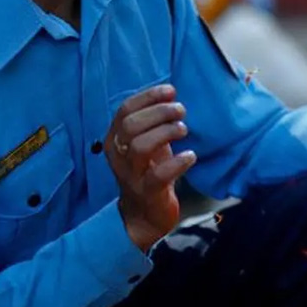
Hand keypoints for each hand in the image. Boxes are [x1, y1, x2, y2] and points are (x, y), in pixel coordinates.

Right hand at [106, 84, 196, 251]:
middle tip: (181, 111)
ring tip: (184, 130)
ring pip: (140, 147)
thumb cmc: (148, 171)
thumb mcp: (147, 143)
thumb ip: (152, 122)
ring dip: (166, 133)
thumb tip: (170, 94)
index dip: (148, 97)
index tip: (171, 90)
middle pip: (131, 126)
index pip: (125, 111)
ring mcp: (131, 175)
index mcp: (116, 140)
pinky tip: (190, 156)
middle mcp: (119, 156)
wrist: (144, 215)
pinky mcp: (148, 193)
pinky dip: (177, 163)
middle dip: (158, 113)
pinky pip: (158, 176)